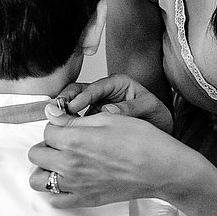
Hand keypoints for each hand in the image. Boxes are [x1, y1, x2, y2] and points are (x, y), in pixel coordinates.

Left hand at [28, 108, 195, 207]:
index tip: (69, 126)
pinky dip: (56, 191)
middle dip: (47, 145)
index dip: (58, 126)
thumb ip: (76, 120)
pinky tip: (69, 181)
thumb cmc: (141, 141)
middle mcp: (69, 164)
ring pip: (37, 180)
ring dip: (45, 169)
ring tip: (61, 163)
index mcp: (73, 141)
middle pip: (36, 154)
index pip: (47, 131)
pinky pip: (55, 200)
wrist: (161, 169)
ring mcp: (75, 185)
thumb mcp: (109, 118)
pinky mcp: (85, 200)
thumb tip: (54, 116)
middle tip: (64, 143)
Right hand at [50, 75, 173, 134]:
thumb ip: (129, 108)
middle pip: (79, 90)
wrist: (161, 129)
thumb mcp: (147, 108)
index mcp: (118, 83)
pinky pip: (78, 119)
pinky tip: (64, 132)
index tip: (73, 107)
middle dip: (66, 99)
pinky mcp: (93, 118)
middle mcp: (104, 92)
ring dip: (64, 113)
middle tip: (56, 111)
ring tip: (55, 122)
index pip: (96, 87)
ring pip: (74, 104)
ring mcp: (97, 105)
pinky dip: (69, 124)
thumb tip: (108, 111)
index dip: (83, 96)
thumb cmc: (156, 114)